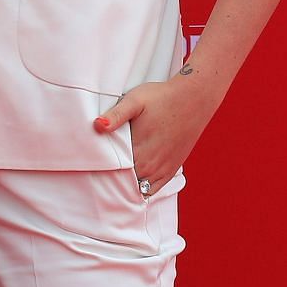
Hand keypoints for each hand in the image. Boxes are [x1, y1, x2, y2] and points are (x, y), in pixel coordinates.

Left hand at [93, 67, 220, 196]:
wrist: (193, 99)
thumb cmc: (162, 97)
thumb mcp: (135, 100)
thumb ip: (116, 115)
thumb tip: (97, 125)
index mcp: (138, 150)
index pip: (113, 171)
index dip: (102, 169)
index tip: (94, 165)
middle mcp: (151, 165)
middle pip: (125, 181)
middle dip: (112, 178)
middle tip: (100, 173)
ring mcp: (163, 169)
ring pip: (139, 188)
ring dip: (128, 184)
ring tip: (115, 177)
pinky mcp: (172, 169)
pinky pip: (154, 189)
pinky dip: (143, 189)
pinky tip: (135, 182)